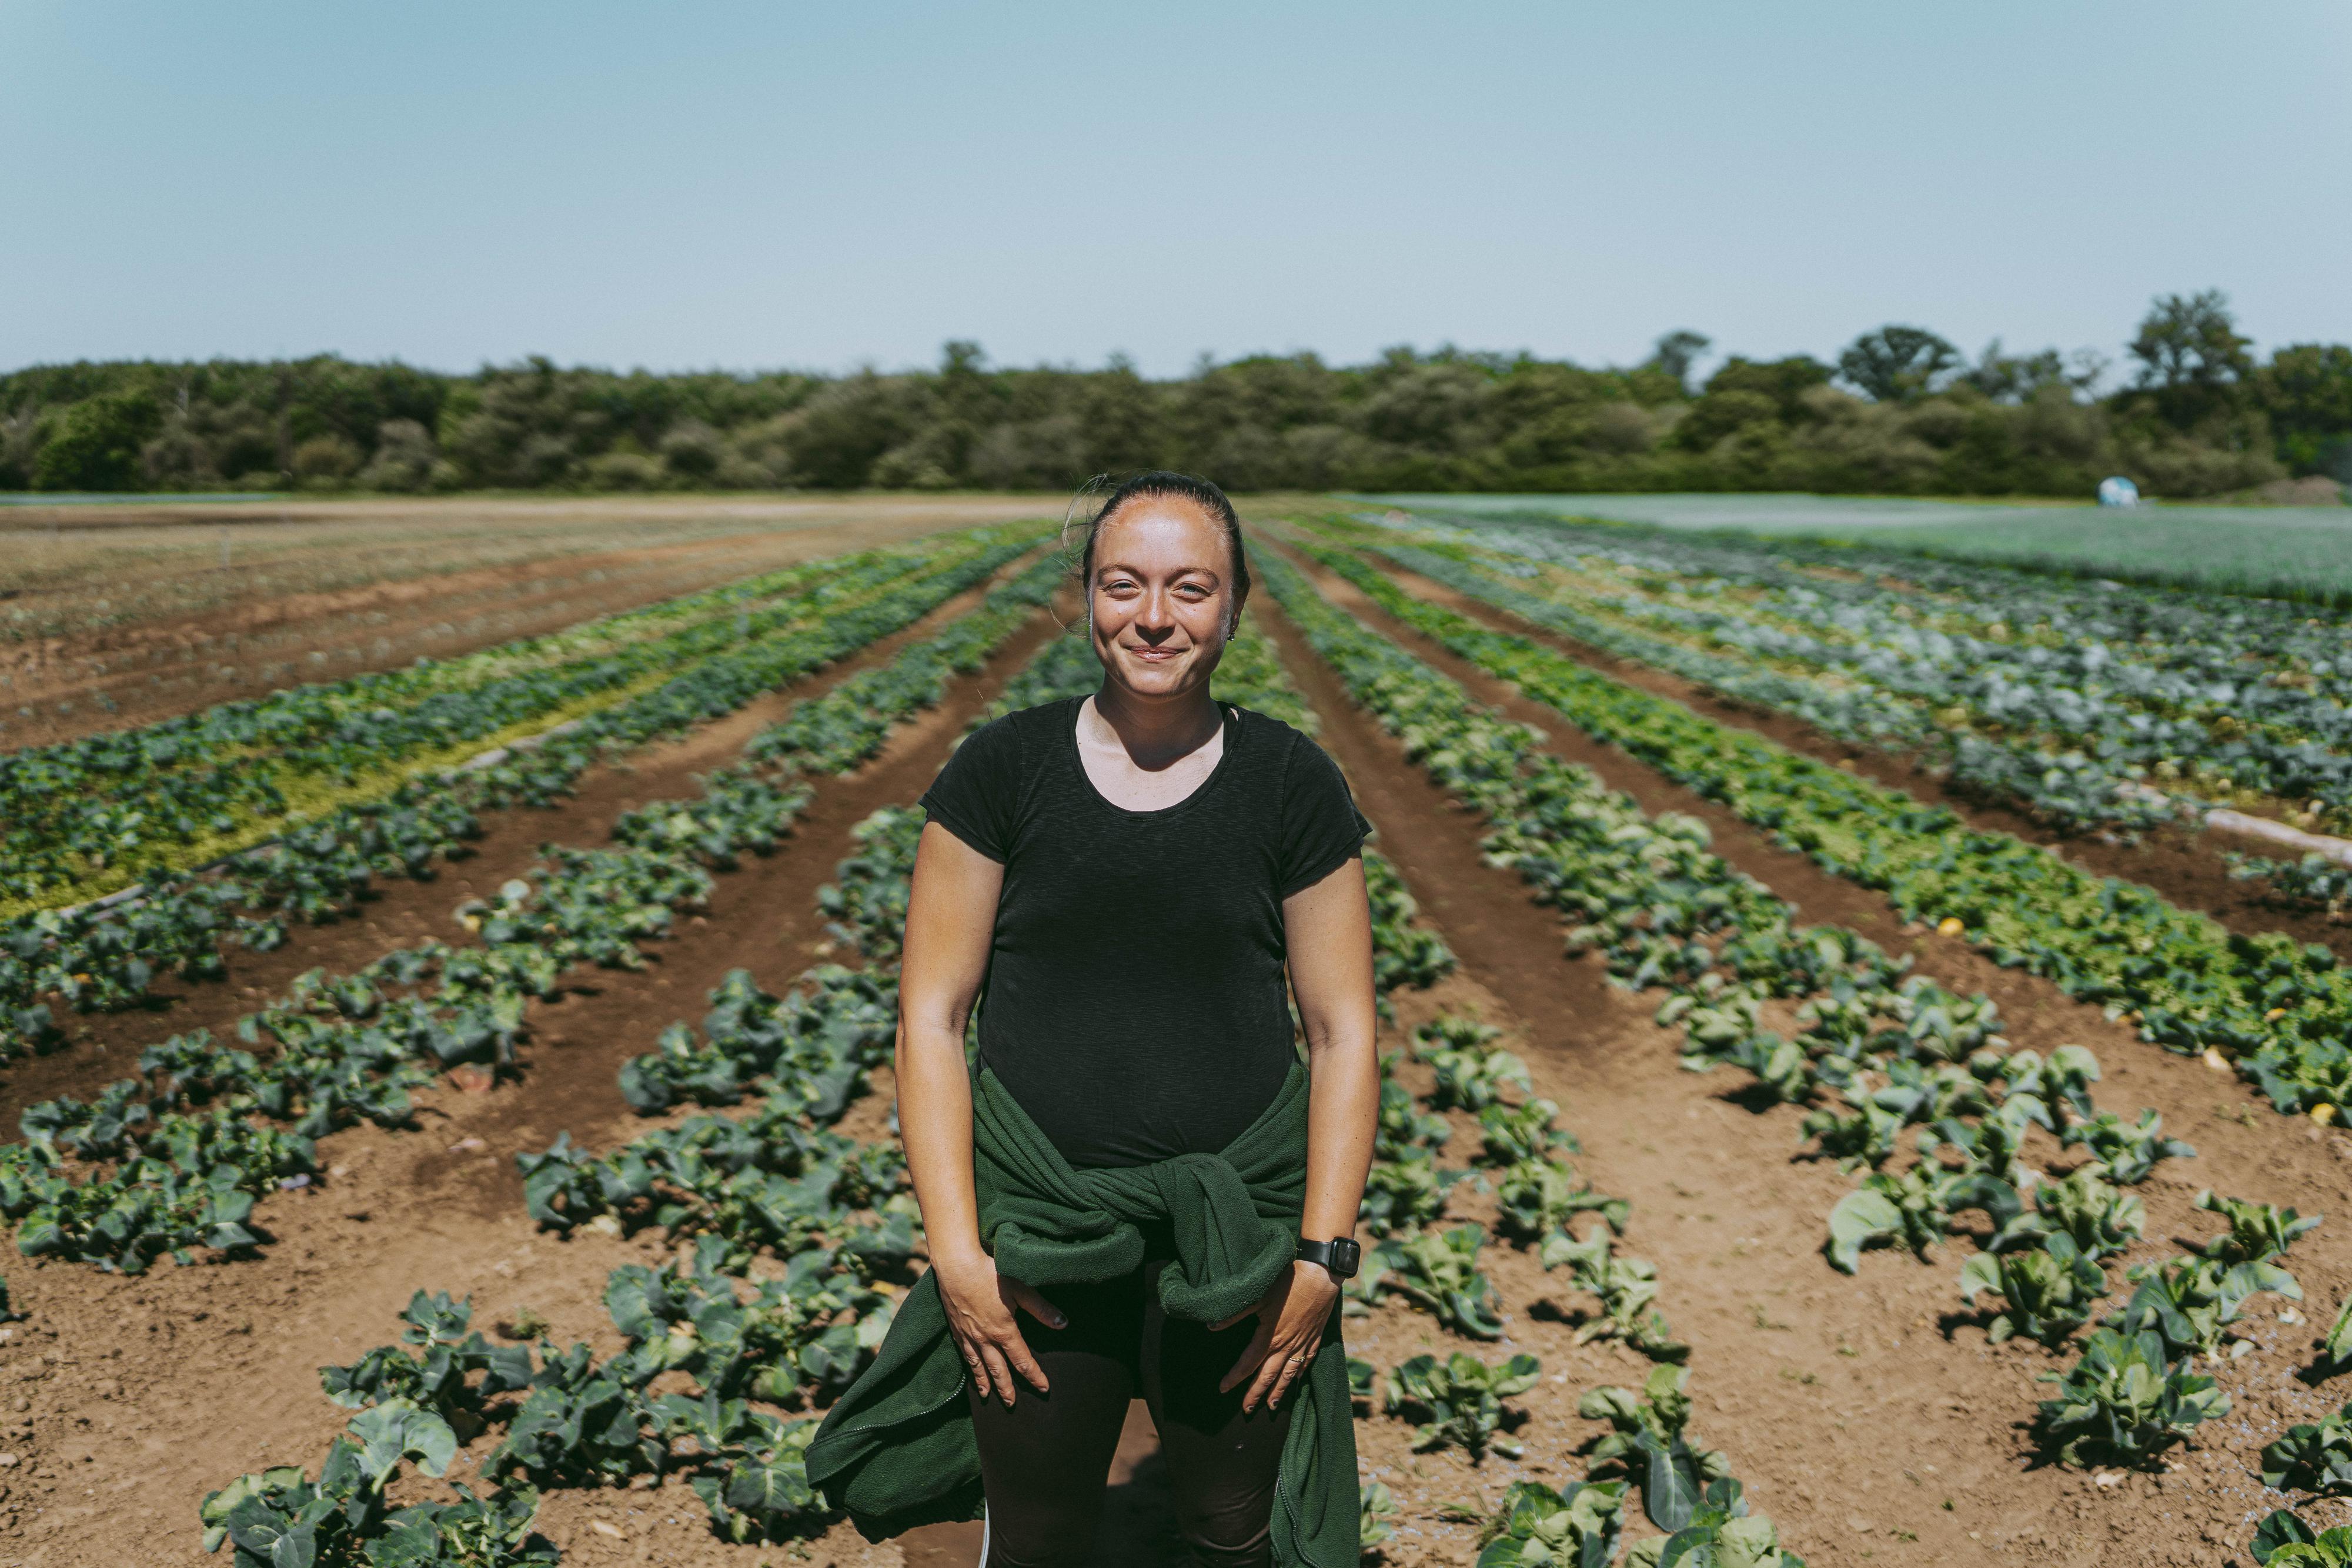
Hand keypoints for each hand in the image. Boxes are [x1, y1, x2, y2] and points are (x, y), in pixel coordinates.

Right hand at [934, 1246, 1064, 1407]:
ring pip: (979, 1366)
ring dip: (985, 1383)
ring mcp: (969, 1335)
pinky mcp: (956, 1328)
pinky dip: (969, 1367)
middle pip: (999, 1370)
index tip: (1044, 1388)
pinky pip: (964, 1354)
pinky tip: (971, 1370)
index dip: (1035, 1376)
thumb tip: (1063, 1324)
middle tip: (1012, 1405)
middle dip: (1007, 1389)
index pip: (1023, 1360)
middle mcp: (986, 1338)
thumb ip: (1041, 1309)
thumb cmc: (990, 1274)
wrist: (956, 1266)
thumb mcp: (1021, 1289)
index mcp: (1004, 1331)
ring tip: (988, 1397)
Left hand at [1214, 1259, 1339, 1413]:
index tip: (1223, 1389)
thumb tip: (1211, 1326)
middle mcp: (1286, 1345)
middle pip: (1268, 1376)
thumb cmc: (1288, 1283)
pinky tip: (1296, 1380)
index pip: (1248, 1364)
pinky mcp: (1314, 1338)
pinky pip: (1306, 1362)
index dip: (1234, 1378)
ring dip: (1278, 1391)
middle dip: (1256, 1394)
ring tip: (1271, 1406)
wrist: (1321, 1276)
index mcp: (1269, 1337)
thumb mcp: (1257, 1296)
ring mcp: (1302, 1343)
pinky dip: (1299, 1374)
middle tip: (1246, 1410)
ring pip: (1288, 1374)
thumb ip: (1234, 1314)